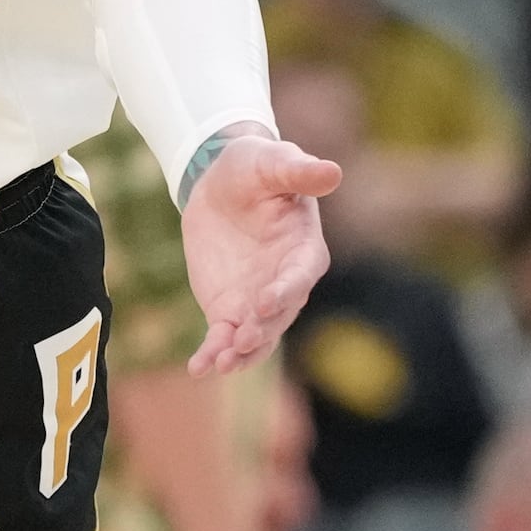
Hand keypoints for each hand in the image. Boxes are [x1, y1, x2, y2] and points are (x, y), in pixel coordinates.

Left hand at [180, 130, 339, 377]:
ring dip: (240, 353)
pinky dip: (212, 354)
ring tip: (220, 363)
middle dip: (262, 330)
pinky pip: (223, 338)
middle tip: (242, 340)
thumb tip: (333, 172)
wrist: (219, 183)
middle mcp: (286, 282)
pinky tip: (197, 368)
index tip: (265, 302)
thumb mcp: (272, 162)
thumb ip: (298, 172)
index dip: (285, 291)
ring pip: (255, 337)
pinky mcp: (229, 310)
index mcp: (305, 249)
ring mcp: (257, 301)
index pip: (301, 275)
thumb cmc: (255, 167)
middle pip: (280, 315)